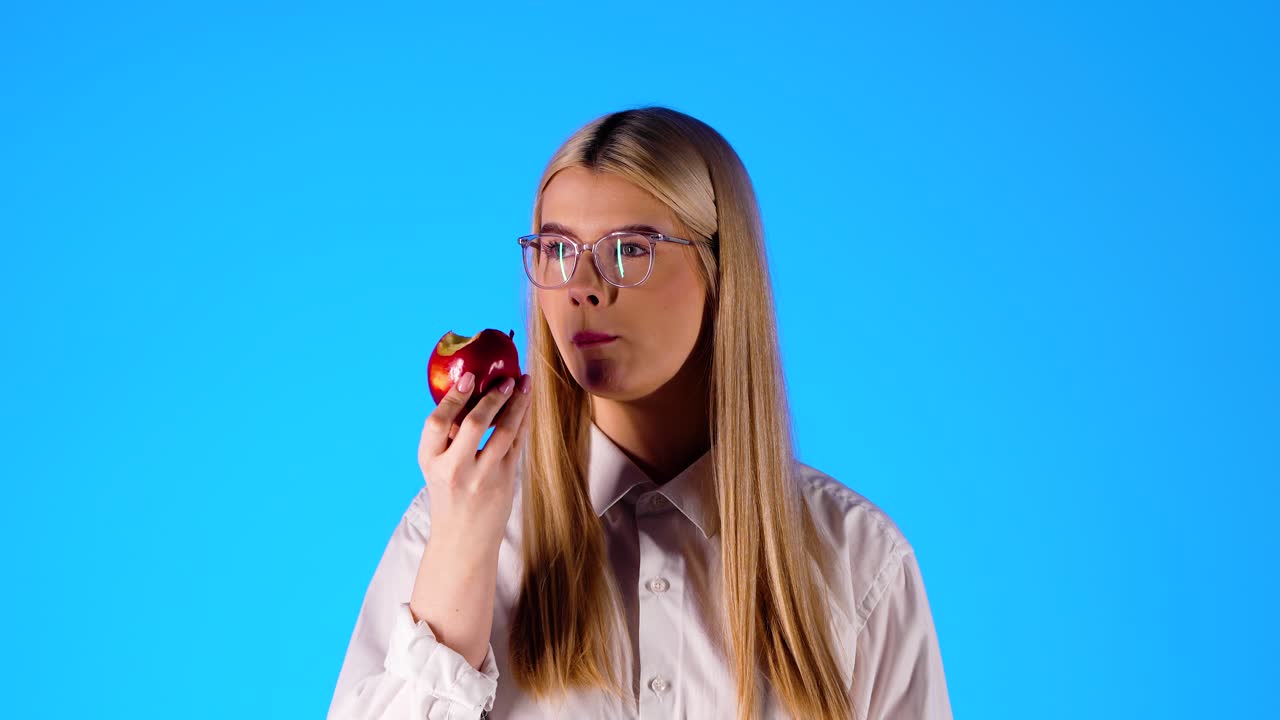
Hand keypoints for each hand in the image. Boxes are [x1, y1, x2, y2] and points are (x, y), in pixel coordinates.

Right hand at [417, 370, 531, 553]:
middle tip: (505, 379)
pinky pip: (516, 445)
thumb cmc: (450, 496)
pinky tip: (527, 406)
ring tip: (524, 384)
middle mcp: (454, 469)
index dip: (453, 398)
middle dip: (492, 397)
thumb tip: (467, 394)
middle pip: (473, 424)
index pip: (436, 423)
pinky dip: (522, 422)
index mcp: (430, 462)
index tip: (469, 378)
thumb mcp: (436, 468)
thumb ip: (447, 438)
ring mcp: (481, 477)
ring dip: (516, 405)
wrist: (463, 540)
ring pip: (503, 432)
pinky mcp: (504, 482)